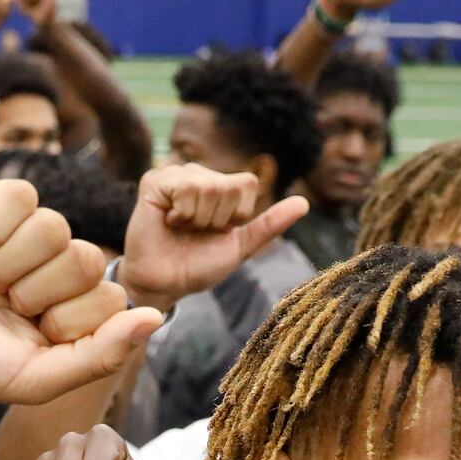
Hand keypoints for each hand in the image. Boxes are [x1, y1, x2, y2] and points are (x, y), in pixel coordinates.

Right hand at [116, 163, 309, 312]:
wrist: (165, 285)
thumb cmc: (198, 266)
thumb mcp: (241, 246)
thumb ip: (270, 224)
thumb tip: (305, 203)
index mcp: (220, 186)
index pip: (248, 183)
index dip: (238, 214)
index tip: (218, 231)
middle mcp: (199, 174)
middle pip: (229, 185)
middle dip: (217, 218)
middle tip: (196, 231)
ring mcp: (176, 175)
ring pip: (208, 186)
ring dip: (198, 218)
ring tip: (181, 227)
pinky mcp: (155, 180)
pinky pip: (185, 187)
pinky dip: (182, 212)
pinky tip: (168, 220)